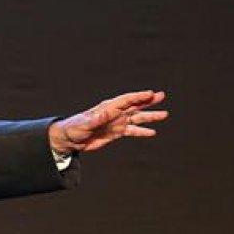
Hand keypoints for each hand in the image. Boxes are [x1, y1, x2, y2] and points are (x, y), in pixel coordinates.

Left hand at [49, 90, 167, 153]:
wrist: (70, 140)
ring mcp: (117, 122)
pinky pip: (132, 131)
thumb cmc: (74, 129)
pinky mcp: (116, 132)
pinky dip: (142, 131)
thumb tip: (107, 113)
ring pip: (137, 118)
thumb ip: (97, 119)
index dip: (138, 96)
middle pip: (134, 105)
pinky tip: (152, 132)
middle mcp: (115, 113)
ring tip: (164, 114)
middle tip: (162, 96)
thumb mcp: (85, 124)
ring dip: (150, 116)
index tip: (151, 94)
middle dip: (148, 101)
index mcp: (108, 108)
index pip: (126, 100)